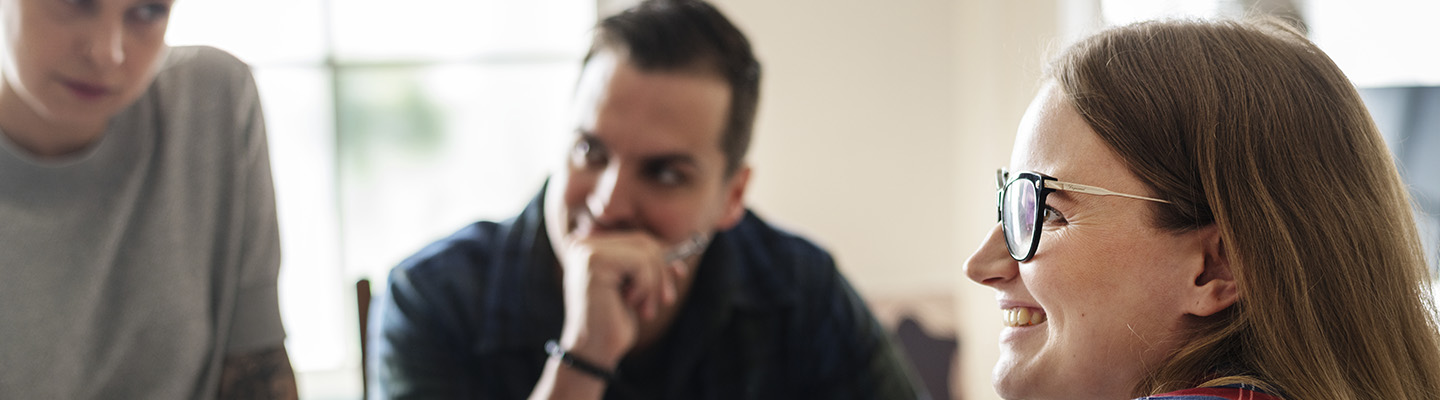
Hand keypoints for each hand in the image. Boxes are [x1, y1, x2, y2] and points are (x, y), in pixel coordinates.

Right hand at [556, 232, 686, 368]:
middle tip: (666, 299)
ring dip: (654, 284)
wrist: (594, 351)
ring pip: (645, 252)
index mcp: (589, 246)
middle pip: (643, 242)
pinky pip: (641, 263)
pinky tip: (631, 304)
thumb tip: (677, 253)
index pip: (638, 238)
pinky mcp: (594, 262)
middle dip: (662, 272)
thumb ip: (648, 264)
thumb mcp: (635, 286)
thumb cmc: (614, 320)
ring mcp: (586, 251)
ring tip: (646, 308)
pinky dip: (646, 287)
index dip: (663, 256)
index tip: (679, 273)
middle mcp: (583, 244)